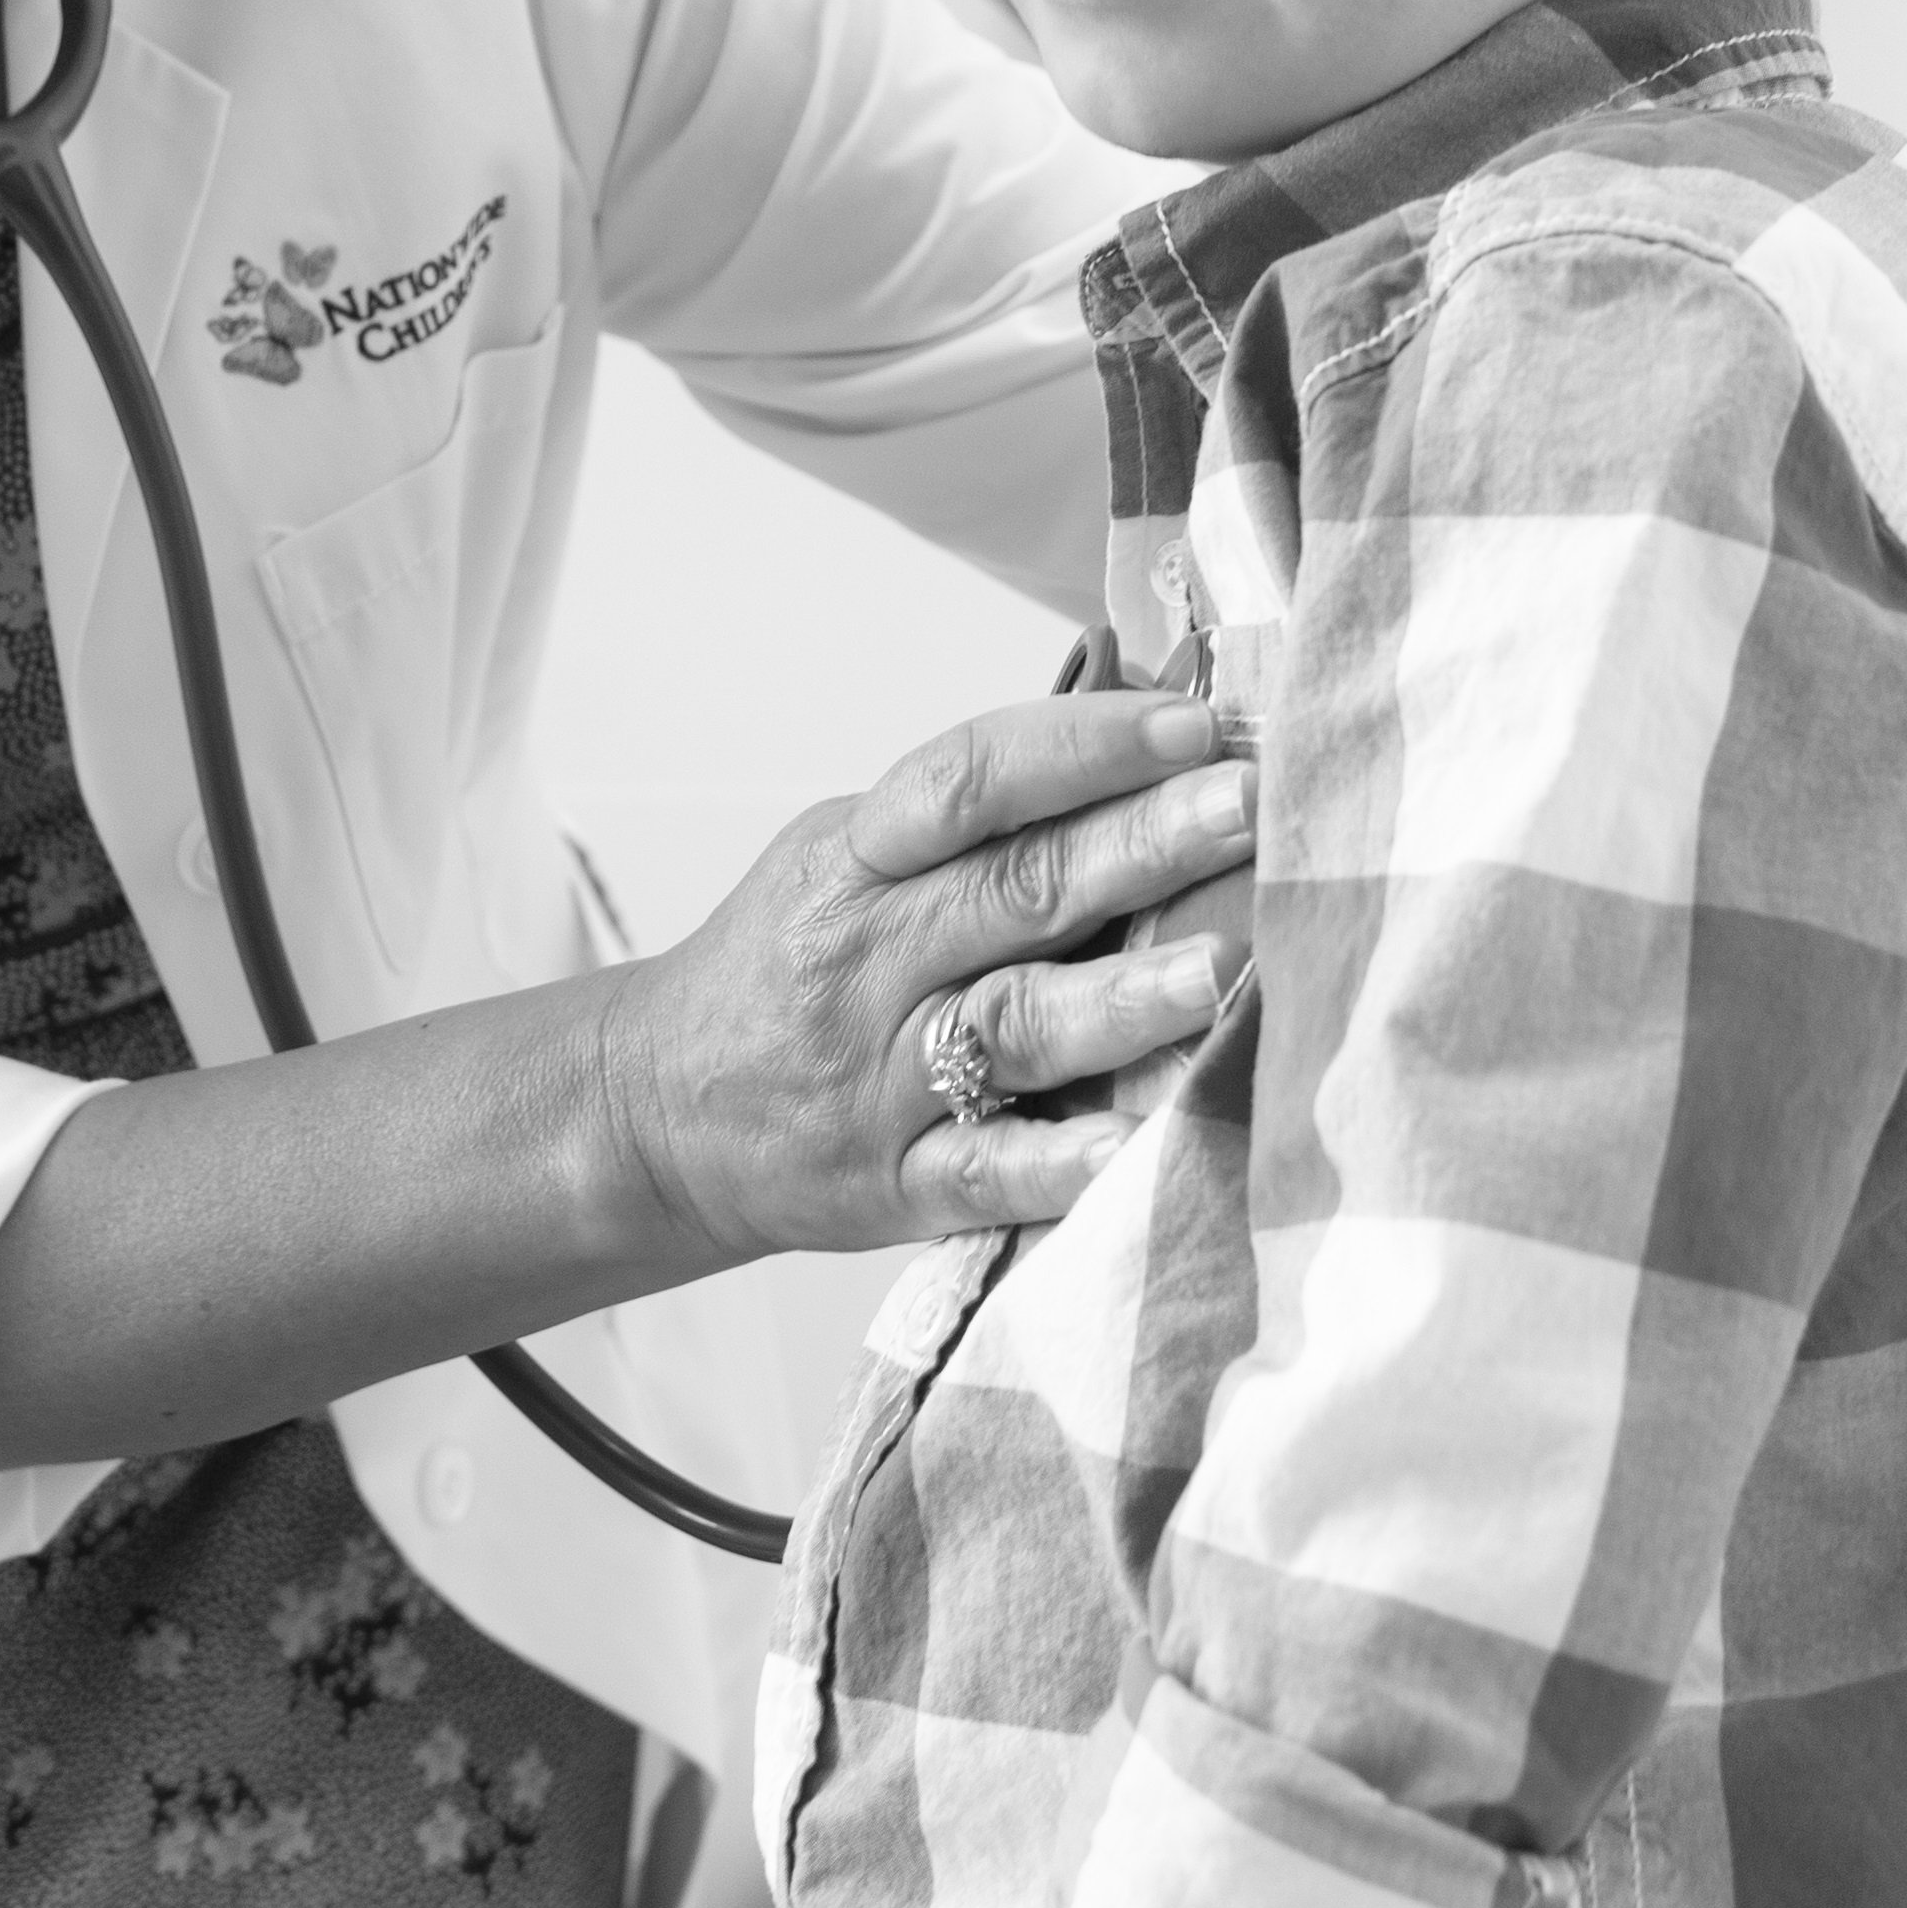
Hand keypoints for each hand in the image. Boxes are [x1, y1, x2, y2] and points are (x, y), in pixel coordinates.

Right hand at [593, 691, 1257, 1260]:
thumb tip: (1153, 744)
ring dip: (1121, 998)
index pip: (970, 779)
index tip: (1194, 722)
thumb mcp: (847, 857)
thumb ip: (976, 818)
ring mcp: (879, 1077)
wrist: (655, 1111)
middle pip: (1016, 890)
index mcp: (858, 858)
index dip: (1082, 744)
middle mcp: (868, 959)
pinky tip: (1139, 1146)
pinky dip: (1061, 1165)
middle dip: (1143, 842)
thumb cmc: (790, 964)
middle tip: (1251, 805)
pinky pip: (984, 1176)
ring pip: (1011, 1029)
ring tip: (1220, 966)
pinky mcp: (889, 1186)